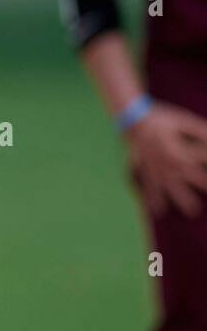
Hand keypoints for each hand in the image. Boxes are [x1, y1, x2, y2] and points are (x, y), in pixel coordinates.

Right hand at [124, 101, 206, 216]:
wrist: (131, 117)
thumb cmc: (160, 118)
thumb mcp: (183, 120)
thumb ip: (200, 131)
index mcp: (179, 151)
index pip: (202, 164)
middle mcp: (168, 163)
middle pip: (186, 182)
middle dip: (197, 194)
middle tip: (202, 208)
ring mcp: (155, 168)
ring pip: (168, 188)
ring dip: (178, 200)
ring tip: (190, 213)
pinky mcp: (145, 168)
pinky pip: (148, 186)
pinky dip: (151, 198)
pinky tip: (155, 210)